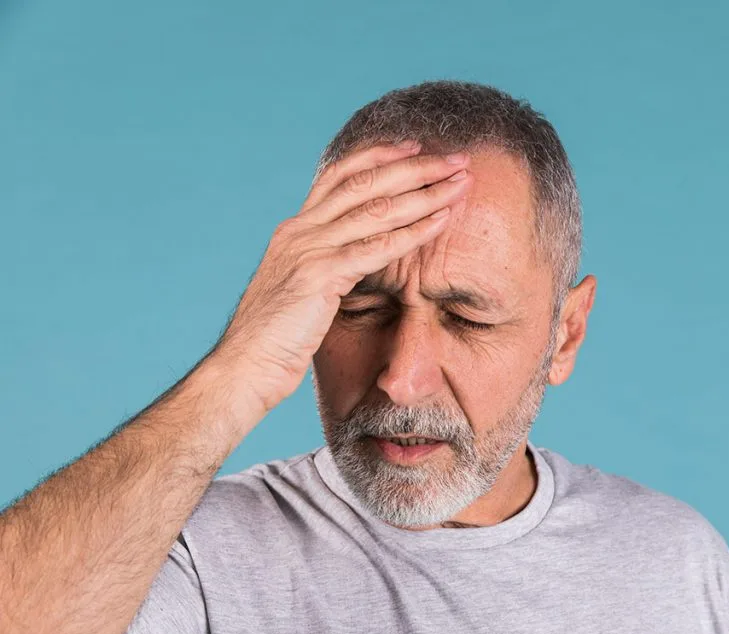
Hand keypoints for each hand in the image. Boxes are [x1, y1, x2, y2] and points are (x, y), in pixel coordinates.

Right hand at [212, 141, 472, 413]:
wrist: (243, 368)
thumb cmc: (276, 340)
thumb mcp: (300, 291)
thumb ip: (324, 268)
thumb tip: (351, 263)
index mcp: (295, 230)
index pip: (340, 176)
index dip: (379, 156)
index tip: (414, 146)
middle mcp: (300, 231)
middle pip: (364, 182)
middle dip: (415, 166)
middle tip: (456, 159)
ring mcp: (307, 250)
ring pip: (375, 209)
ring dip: (424, 192)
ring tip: (461, 183)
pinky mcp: (318, 276)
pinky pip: (376, 247)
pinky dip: (413, 232)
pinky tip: (441, 222)